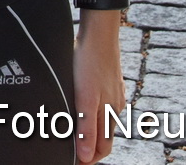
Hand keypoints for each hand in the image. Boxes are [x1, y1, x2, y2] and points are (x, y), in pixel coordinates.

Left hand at [73, 14, 125, 162]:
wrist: (99, 33)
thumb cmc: (88, 62)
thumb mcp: (83, 97)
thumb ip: (86, 127)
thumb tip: (86, 156)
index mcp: (109, 113)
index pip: (102, 149)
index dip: (89, 159)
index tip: (74, 161)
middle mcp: (115, 107)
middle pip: (104, 137)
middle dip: (89, 148)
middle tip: (70, 151)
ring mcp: (114, 94)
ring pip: (103, 120)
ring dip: (91, 130)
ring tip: (72, 132)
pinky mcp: (111, 83)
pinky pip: (104, 104)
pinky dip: (94, 113)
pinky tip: (83, 107)